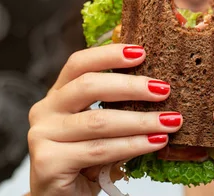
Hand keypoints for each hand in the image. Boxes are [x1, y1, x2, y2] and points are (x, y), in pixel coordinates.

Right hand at [27, 44, 182, 195]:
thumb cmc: (86, 162)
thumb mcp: (100, 128)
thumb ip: (116, 107)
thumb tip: (160, 87)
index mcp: (57, 95)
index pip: (79, 63)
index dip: (109, 55)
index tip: (142, 52)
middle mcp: (45, 111)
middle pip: (88, 86)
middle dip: (132, 86)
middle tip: (164, 90)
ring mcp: (42, 136)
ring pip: (99, 121)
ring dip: (141, 120)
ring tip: (170, 121)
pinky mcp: (48, 162)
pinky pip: (99, 150)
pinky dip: (133, 145)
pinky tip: (156, 143)